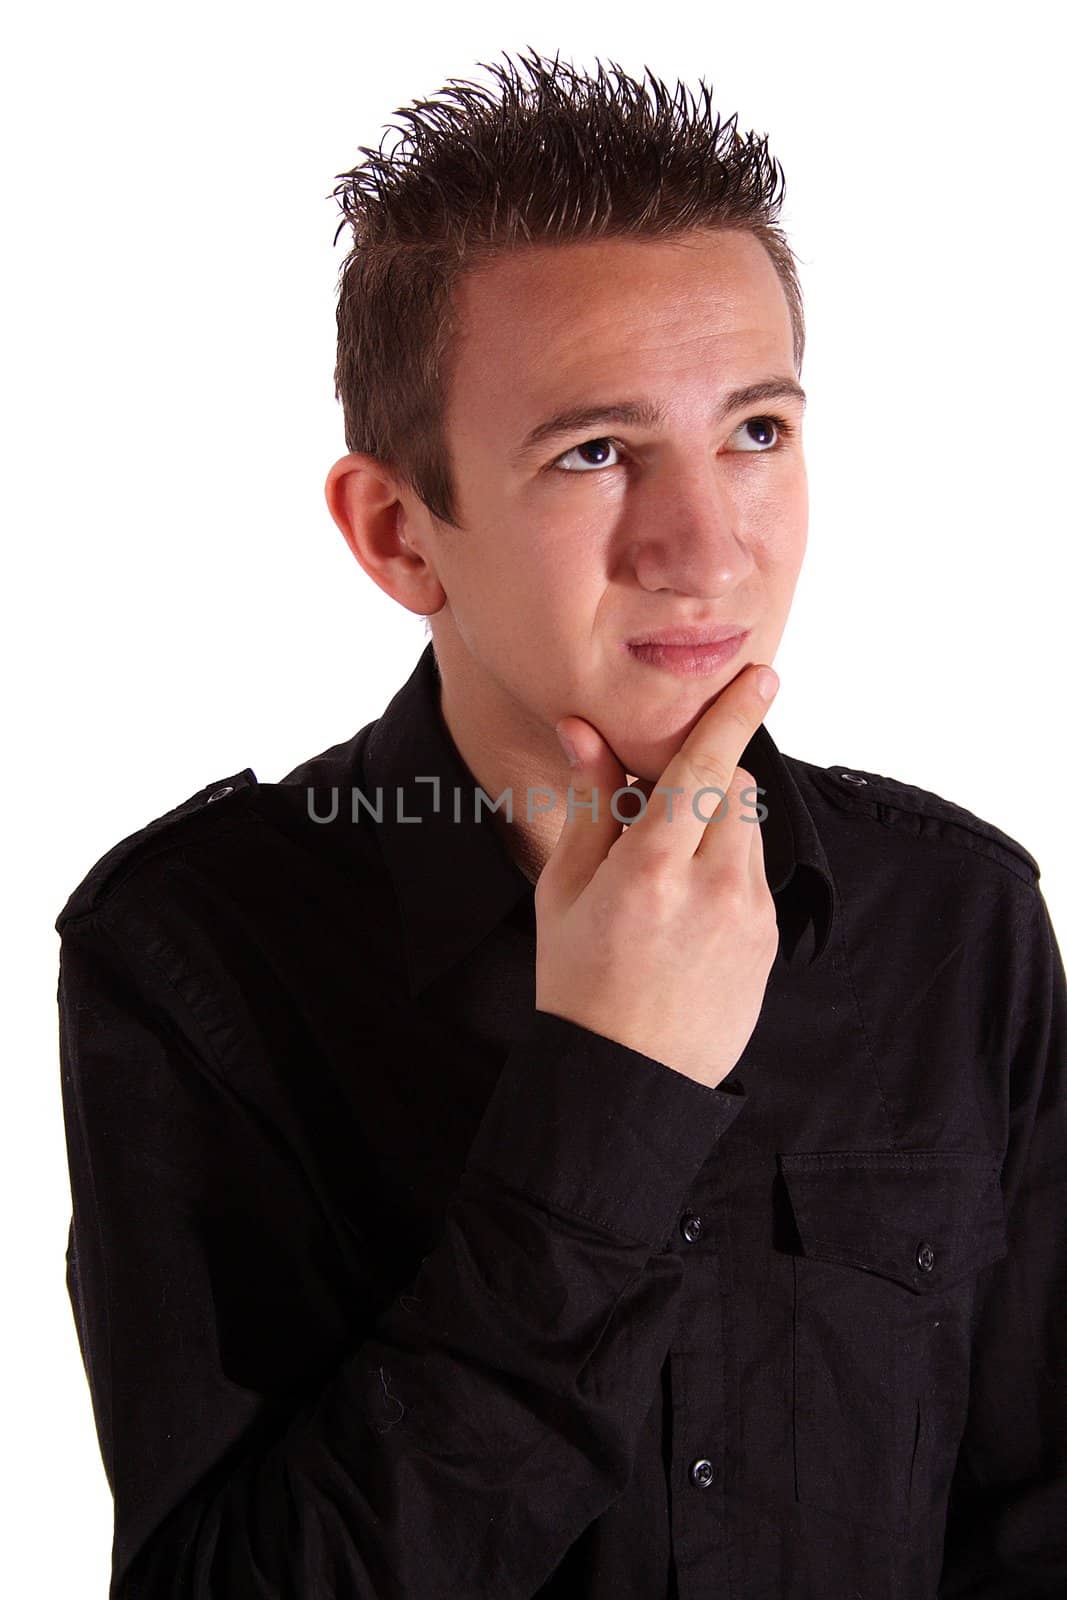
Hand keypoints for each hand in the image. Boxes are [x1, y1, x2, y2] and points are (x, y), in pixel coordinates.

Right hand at [535, 663, 779, 1090]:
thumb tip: (587, 730)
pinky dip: (728, 869)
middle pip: (736, 789)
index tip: (762, 676)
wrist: (625, 1079)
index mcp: (651, 870)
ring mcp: (749, 918)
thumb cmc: (578, 982)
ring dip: (717, 826)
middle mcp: (712, 889)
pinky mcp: (769, 942)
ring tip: (666, 875)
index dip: (734, 715)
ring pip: (750, 831)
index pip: (705, 768)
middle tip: (658, 813)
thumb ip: (593, 804)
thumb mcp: (566, 890)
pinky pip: (756, 876)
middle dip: (705, 780)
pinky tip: (687, 913)